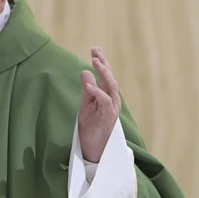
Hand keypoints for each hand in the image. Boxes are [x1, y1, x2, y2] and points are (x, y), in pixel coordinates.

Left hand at [78, 46, 120, 162]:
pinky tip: (89, 85)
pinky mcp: (108, 117)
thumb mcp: (86, 105)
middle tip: (95, 50)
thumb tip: (85, 71)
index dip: (102, 61)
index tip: (95, 48)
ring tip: (94, 61)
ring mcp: (112, 108)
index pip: (106, 76)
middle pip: (110, 77)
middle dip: (103, 63)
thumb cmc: (90, 127)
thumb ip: (87, 89)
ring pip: (111, 86)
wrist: (92, 149)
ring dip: (103, 73)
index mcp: (107, 96)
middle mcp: (112, 100)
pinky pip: (104, 101)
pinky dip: (97, 92)